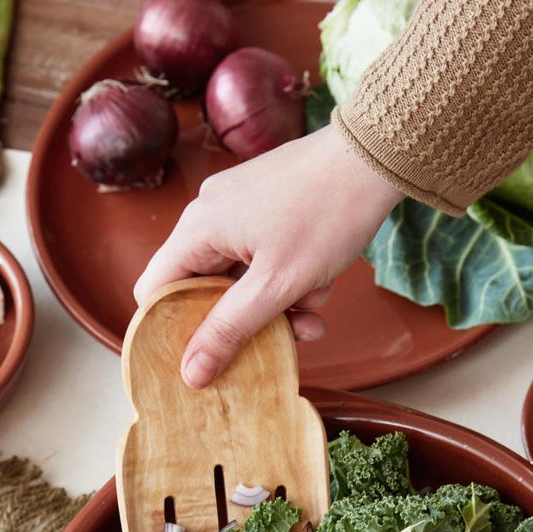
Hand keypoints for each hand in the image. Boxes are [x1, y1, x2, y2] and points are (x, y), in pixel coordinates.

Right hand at [133, 123, 403, 387]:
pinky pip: (263, 258)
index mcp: (198, 229)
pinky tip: (321, 282)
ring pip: (241, 279)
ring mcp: (239, 207)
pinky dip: (289, 278)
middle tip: (283, 337)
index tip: (204, 358)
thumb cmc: (326, 216)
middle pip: (204, 289)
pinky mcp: (267, 206)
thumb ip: (229, 331)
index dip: (172, 330)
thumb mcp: (276, 286)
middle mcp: (209, 214)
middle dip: (246, 320)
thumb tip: (190, 373)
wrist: (376, 157)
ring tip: (315, 309)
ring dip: (277, 304)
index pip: (156, 290)